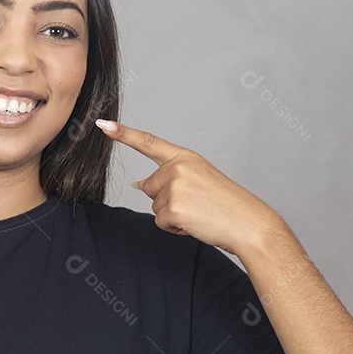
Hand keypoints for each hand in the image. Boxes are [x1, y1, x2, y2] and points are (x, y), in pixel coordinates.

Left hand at [95, 118, 282, 254]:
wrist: (249, 224)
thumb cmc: (227, 204)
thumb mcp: (199, 180)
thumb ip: (169, 178)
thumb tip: (138, 184)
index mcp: (186, 157)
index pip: (149, 143)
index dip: (124, 134)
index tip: (103, 125)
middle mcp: (178, 168)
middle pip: (150, 187)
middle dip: (166, 200)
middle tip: (197, 204)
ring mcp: (174, 187)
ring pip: (155, 206)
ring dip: (173, 215)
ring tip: (200, 213)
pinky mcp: (173, 208)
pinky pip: (161, 222)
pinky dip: (175, 228)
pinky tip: (196, 223)